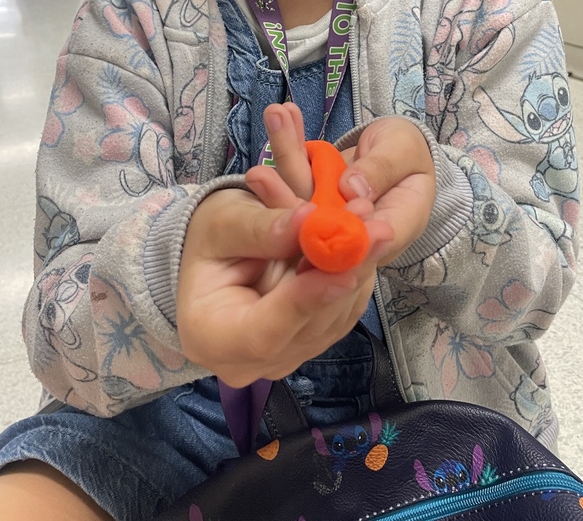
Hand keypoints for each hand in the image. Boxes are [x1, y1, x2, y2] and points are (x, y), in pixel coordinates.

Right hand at [176, 186, 390, 386]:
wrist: (213, 252)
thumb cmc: (207, 239)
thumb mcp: (222, 222)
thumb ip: (262, 227)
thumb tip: (309, 219)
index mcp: (212, 338)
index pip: (266, 332)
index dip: (308, 301)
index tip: (344, 269)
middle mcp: (250, 361)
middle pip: (309, 326)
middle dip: (346, 273)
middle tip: (375, 228)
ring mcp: (285, 356)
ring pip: (333, 317)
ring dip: (358, 267)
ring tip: (369, 220)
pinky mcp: (310, 341)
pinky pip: (342, 310)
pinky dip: (355, 272)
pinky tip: (363, 238)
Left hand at [248, 105, 434, 265]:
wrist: (398, 148)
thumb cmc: (410, 153)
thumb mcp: (406, 154)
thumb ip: (382, 170)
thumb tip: (352, 189)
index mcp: (388, 231)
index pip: (356, 245)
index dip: (329, 232)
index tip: (306, 208)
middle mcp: (352, 229)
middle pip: (315, 225)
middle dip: (284, 198)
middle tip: (259, 173)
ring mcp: (327, 213)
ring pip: (298, 194)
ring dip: (285, 154)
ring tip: (274, 116)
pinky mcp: (310, 194)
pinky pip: (296, 172)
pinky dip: (289, 142)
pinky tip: (282, 113)